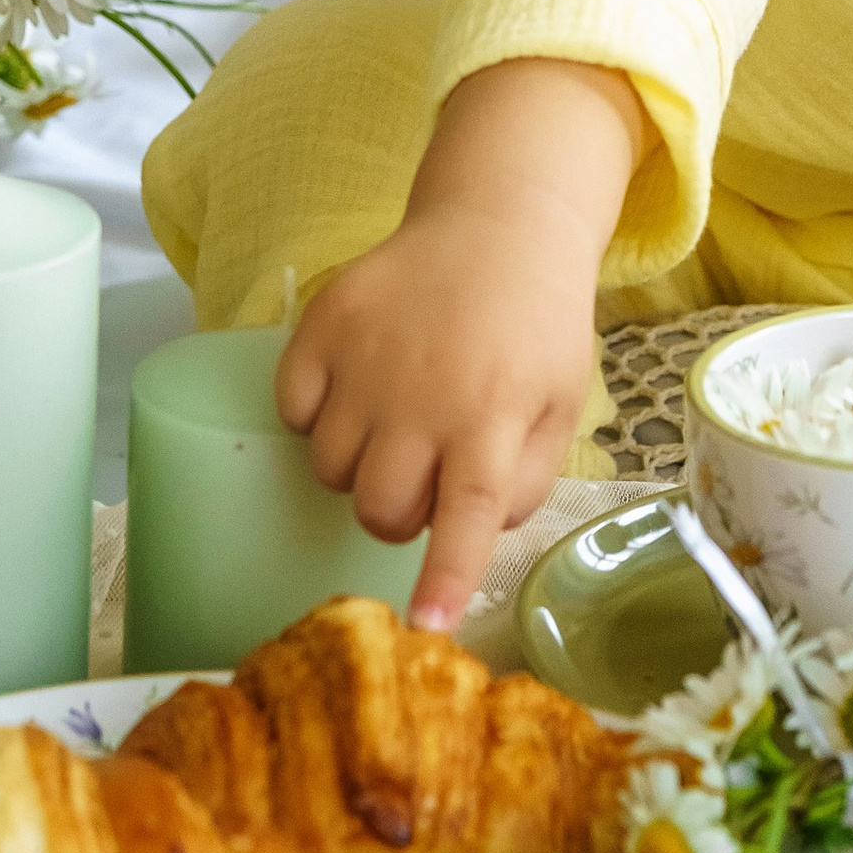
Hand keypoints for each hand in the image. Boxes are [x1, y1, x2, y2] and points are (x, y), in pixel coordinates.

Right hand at [274, 59, 645, 633]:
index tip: (424, 628)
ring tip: (395, 421)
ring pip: (329, 469)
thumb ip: (525, 482)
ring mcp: (366, 357)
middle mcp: (425, 394)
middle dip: (398, 514)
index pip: (466, 516)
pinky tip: (356, 386)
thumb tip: (469, 531)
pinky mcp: (323, 323)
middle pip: (380, 508)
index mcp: (493, 418)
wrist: (499, 224)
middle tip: (425, 474)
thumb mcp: (560, 407)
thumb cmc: (535, 327)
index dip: (443, 577)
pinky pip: (292, 409)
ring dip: (358, 467)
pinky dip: (314, 413)